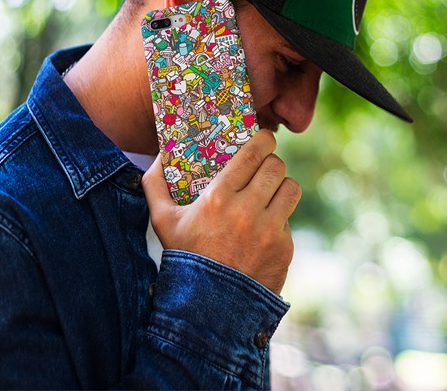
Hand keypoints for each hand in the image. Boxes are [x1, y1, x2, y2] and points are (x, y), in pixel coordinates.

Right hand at [142, 130, 299, 294]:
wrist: (208, 307)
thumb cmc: (184, 257)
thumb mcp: (162, 221)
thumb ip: (155, 183)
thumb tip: (161, 152)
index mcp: (218, 198)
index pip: (253, 154)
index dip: (263, 140)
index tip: (264, 139)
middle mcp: (246, 211)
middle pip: (276, 167)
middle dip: (271, 163)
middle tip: (265, 167)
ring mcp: (268, 231)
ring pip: (291, 188)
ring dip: (281, 187)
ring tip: (271, 192)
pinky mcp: (284, 248)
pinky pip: (289, 220)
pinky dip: (279, 220)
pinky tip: (264, 227)